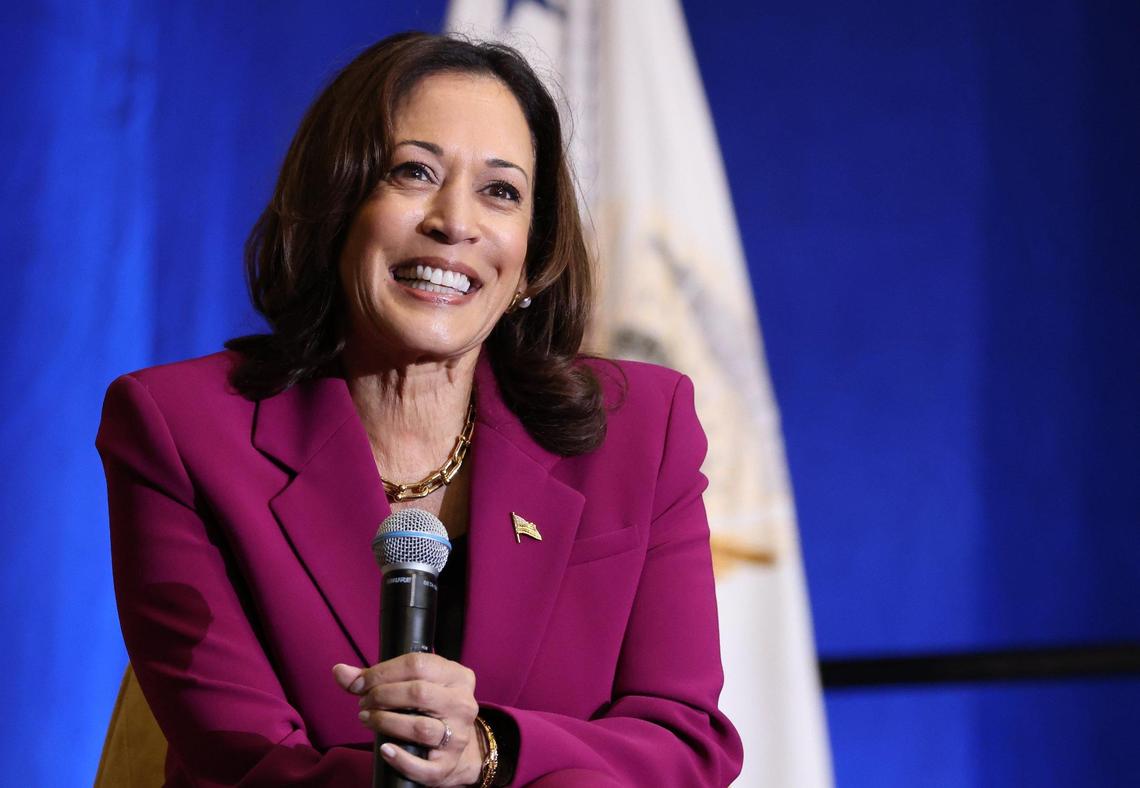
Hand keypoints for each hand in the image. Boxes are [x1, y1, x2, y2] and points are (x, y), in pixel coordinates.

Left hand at [333, 654, 482, 785]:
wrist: (457, 747)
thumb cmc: (429, 708)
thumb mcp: (412, 685)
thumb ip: (376, 678)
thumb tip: (339, 671)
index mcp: (457, 675)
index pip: (417, 664)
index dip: (381, 673)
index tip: (358, 684)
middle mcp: (462, 703)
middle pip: (418, 693)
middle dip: (381, 697)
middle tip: (363, 703)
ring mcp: (459, 735)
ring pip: (420, 728)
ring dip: (385, 723)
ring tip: (367, 719)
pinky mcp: (448, 764)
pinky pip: (423, 766)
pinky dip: (400, 759)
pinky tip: (384, 749)